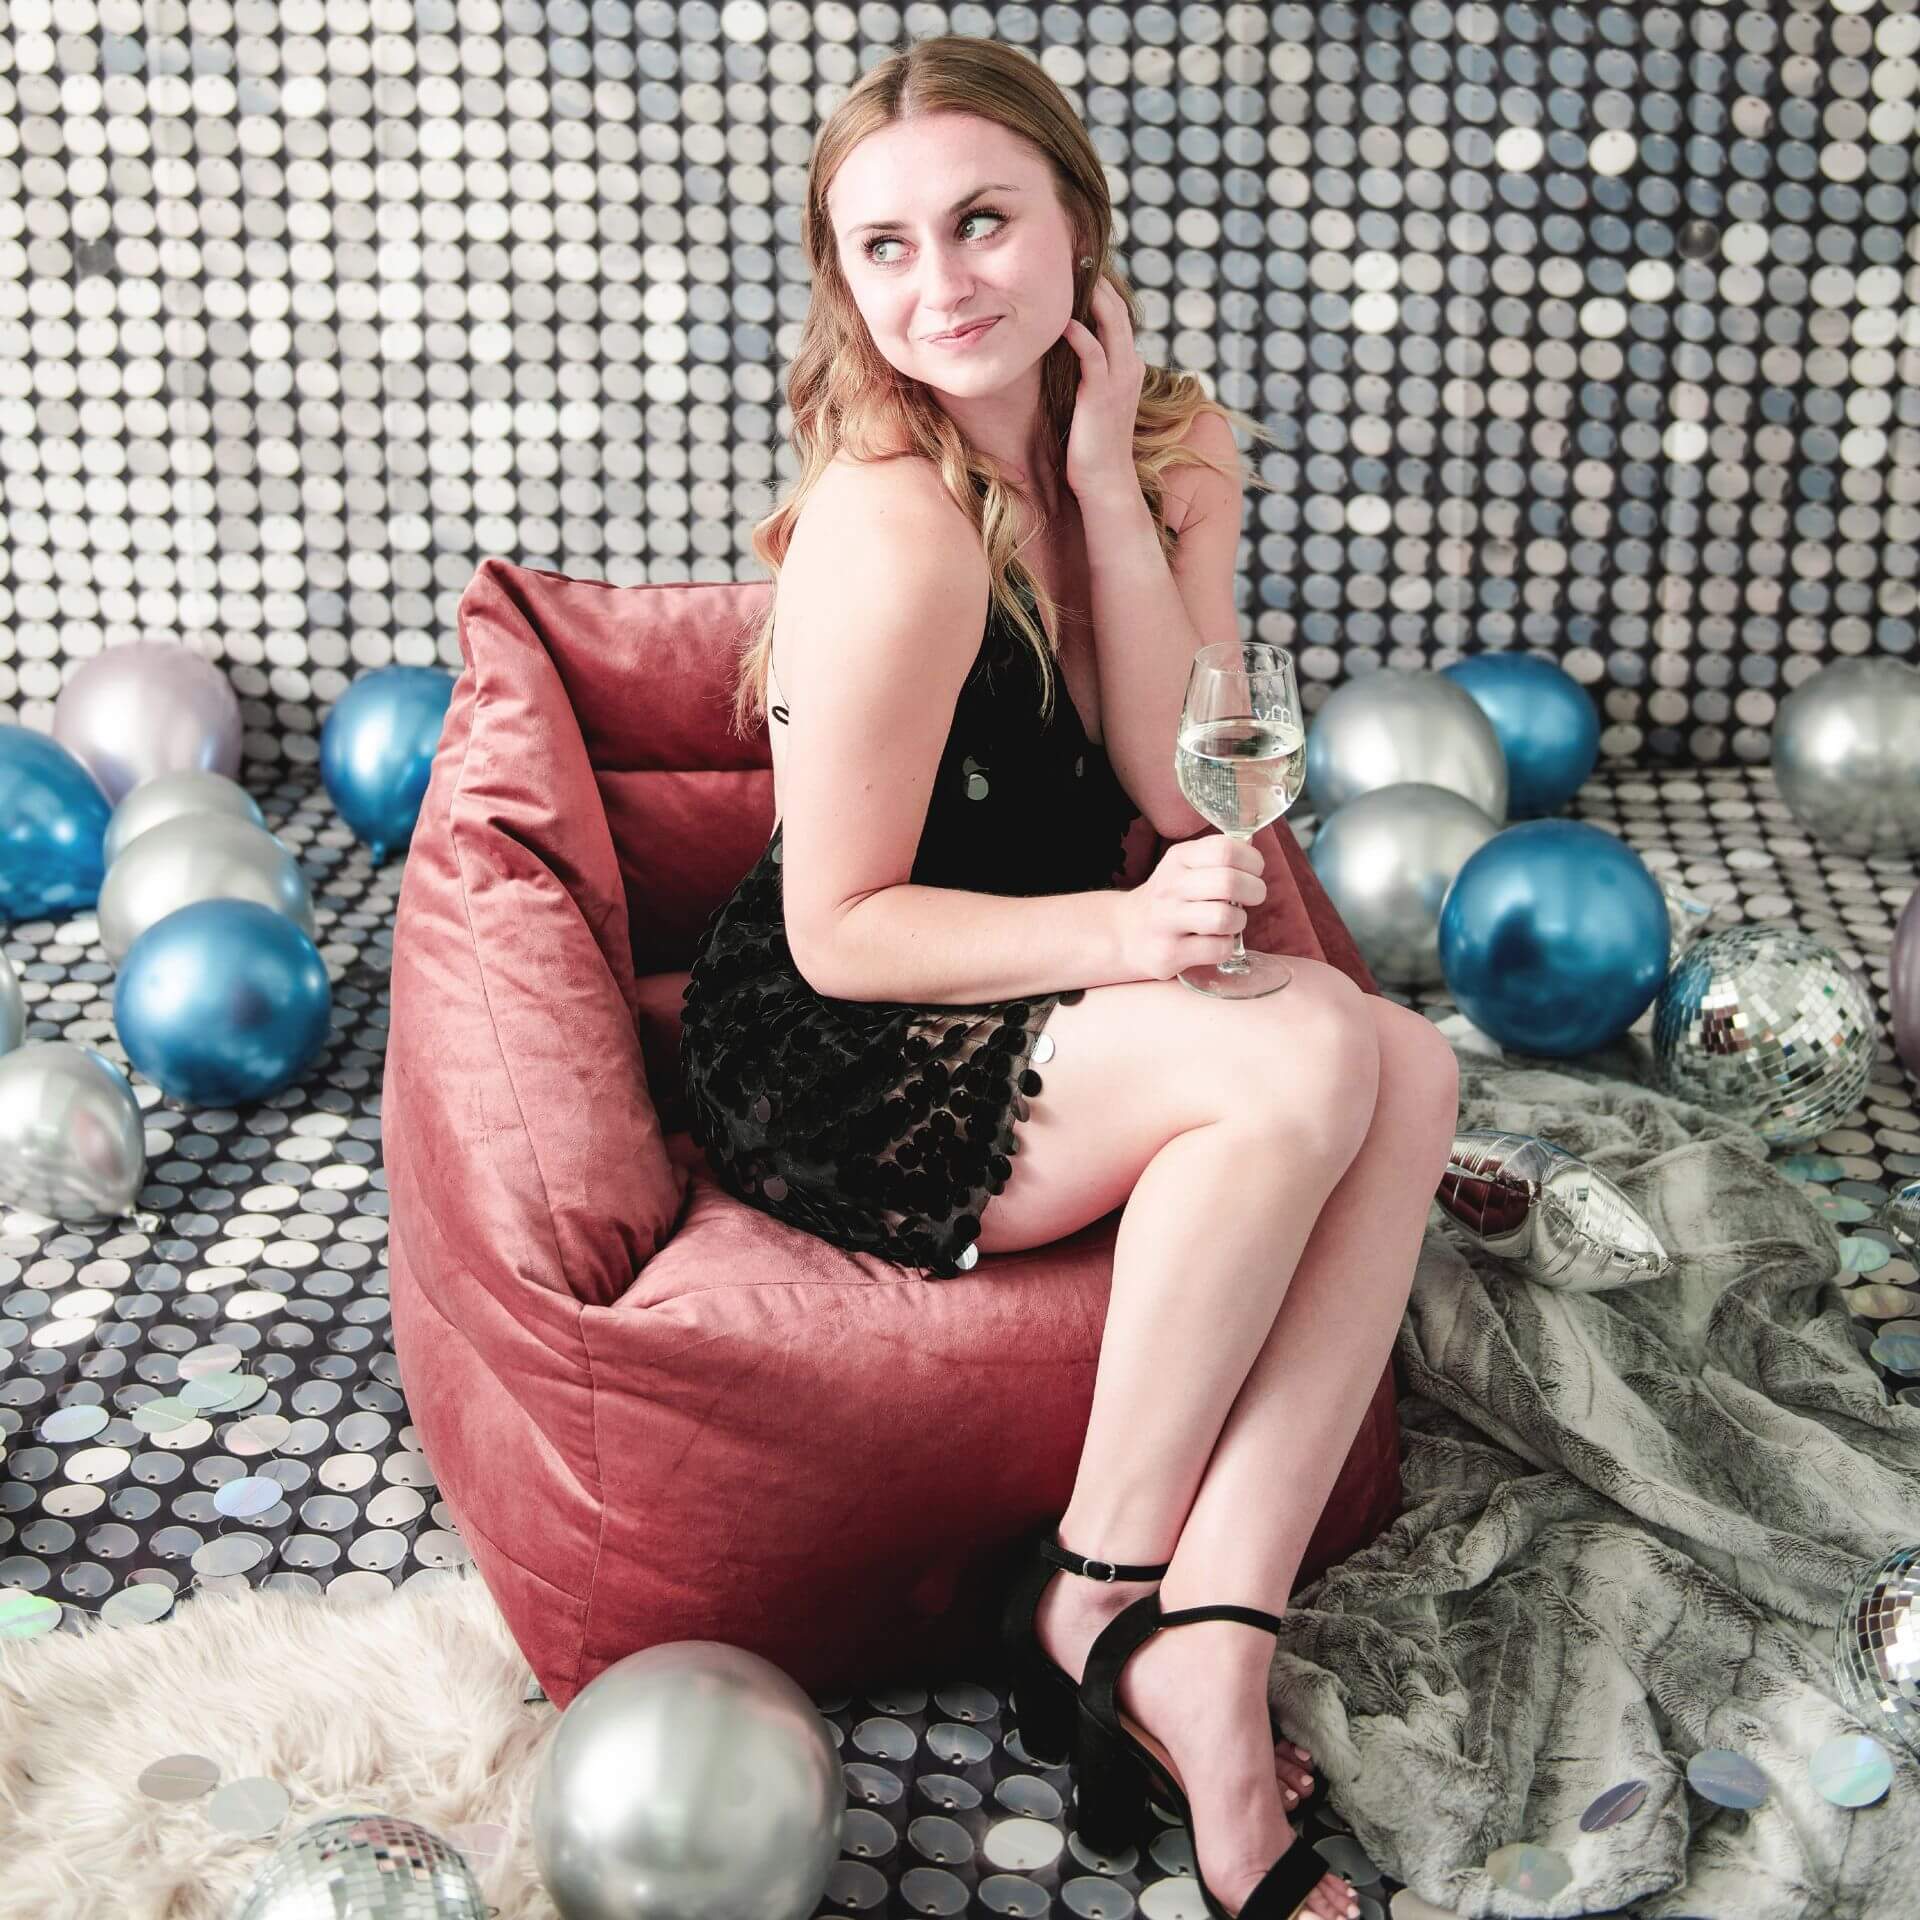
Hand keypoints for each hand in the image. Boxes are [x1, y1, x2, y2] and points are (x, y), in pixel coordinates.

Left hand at [1062, 277, 1146, 505]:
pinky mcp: (1102, 393)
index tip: (1079, 268)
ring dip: (1092, 297)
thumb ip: (1090, 375)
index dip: (1102, 290)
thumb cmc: (1091, 446)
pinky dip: (1079, 333)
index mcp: (1129, 367)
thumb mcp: (1094, 402)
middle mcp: (1130, 367)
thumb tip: (1073, 354)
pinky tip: (1061, 321)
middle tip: (1075, 254)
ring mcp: (1119, 379)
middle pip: (1118, 310)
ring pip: (1111, 324)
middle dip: (1098, 281)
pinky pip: (1093, 353)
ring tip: (1071, 272)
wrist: (1104, 482)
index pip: (1118, 317)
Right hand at [1114, 833, 1266, 981]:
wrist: (1127, 933)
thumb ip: (1216, 858)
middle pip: (1228, 882)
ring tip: (1231, 922)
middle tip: (1253, 897)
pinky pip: (1218, 949)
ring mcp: (1167, 921)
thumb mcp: (1184, 866)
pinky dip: (1226, 946)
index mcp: (1178, 859)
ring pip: (1225, 917)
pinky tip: (1216, 942)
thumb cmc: (1170, 898)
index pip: (1224, 850)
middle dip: (1254, 891)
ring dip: (1239, 921)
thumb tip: (1254, 855)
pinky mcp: (1169, 953)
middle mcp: (1169, 887)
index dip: (1251, 861)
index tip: (1254, 871)